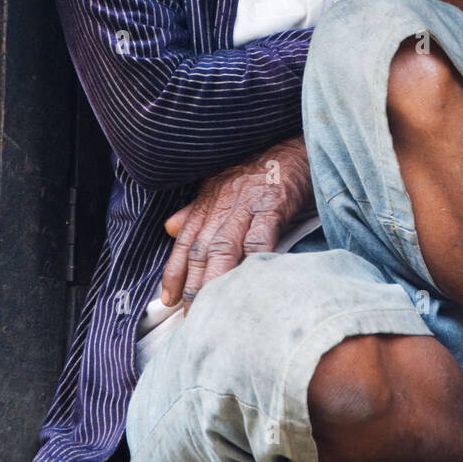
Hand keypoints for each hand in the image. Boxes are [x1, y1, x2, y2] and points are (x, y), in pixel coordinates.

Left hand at [161, 134, 314, 310]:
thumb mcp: (224, 182)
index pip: (186, 239)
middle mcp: (223, 202)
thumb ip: (198, 208)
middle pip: (201, 249)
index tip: (166, 300)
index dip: (174, 270)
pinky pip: (259, 236)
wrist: (296, 143)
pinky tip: (249, 283)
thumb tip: (169, 227)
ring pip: (224, 247)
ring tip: (211, 310)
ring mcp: (247, 203)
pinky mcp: (273, 203)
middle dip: (192, 285)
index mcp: (210, 198)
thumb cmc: (262, 167)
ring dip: (214, 281)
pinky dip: (252, 260)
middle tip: (189, 318)